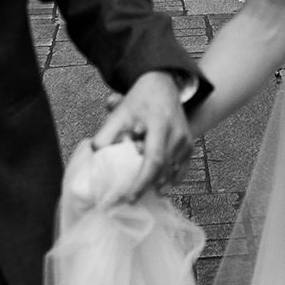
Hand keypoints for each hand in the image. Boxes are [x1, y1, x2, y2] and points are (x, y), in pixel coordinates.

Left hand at [89, 71, 192, 201]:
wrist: (163, 84)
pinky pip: (181, 169)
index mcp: (160, 125)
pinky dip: (170, 180)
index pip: (154, 160)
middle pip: (164, 170)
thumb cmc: (138, 100)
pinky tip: (158, 188)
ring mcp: (185, 140)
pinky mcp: (189, 144)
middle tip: (129, 199)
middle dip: (147, 187)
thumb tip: (95, 157)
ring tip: (141, 193)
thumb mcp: (119, 112)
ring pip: (172, 171)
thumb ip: (106, 134)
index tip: (130, 198)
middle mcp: (177, 134)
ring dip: (158, 184)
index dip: (143, 182)